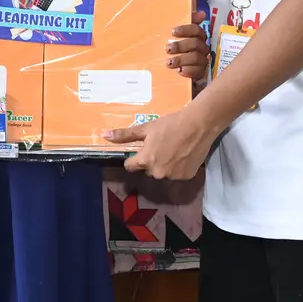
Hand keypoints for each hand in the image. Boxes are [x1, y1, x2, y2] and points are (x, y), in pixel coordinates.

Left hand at [106, 104, 220, 180]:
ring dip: (164, 165)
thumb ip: (125, 135)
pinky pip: (176, 174)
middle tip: (159, 146)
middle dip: (150, 160)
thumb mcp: (145, 128)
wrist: (198, 125)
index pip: (130, 166)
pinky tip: (182, 154)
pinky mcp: (186, 177)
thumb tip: (104, 135)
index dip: (133, 158)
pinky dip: (177, 167)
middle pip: (147, 169)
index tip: (140, 150)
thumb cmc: (169, 124)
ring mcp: (173, 176)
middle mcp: (157, 173)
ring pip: (162, 173)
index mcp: (145, 161)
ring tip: (172, 149)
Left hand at [167, 12, 209, 80]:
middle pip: (196, 44)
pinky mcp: (199, 74)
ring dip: (182, 59)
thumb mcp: (170, 35)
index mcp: (195, 37)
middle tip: (168, 48)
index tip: (173, 31)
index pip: (196, 30)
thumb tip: (202, 13)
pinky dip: (189, 71)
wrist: (165, 71)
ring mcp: (201, 61)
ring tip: (169, 62)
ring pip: (197, 58)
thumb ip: (184, 22)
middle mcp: (200, 48)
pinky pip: (198, 72)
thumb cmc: (170, 50)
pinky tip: (179, 71)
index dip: (186, 30)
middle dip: (181, 46)